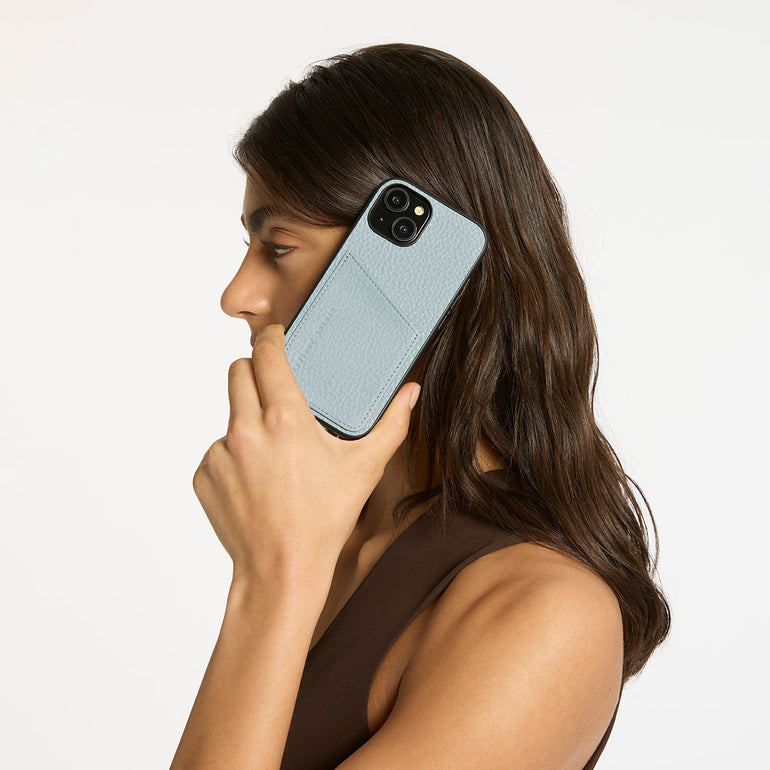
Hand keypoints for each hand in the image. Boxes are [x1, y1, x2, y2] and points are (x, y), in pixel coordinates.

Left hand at [192, 323, 420, 583]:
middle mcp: (245, 429)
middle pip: (237, 372)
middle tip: (276, 388)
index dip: (270, 337)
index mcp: (284, 419)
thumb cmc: (325, 520)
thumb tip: (410, 392)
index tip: (275, 336)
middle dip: (256, 372)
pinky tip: (256, 479)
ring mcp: (219, 453)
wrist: (281, 570)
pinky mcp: (203, 474)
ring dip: (247, 418)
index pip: (266, 354)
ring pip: (229, 413)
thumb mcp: (365, 468)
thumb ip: (392, 424)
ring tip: (273, 450)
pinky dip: (234, 455)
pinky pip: (217, 449)